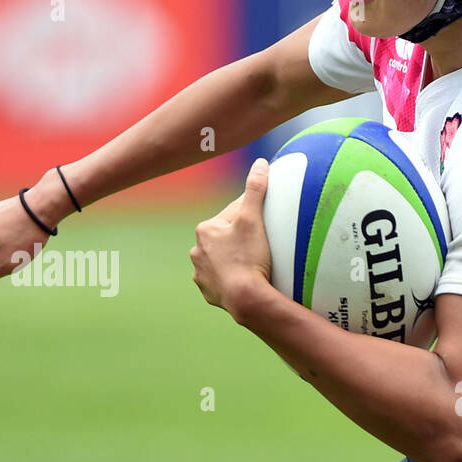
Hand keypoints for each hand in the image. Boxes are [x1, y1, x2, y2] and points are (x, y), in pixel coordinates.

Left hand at [190, 158, 272, 315]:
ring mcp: (201, 274)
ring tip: (253, 265)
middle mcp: (197, 251)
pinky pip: (221, 282)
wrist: (246, 298)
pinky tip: (244, 281)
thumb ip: (256, 189)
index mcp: (205, 230)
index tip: (265, 223)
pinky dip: (231, 280)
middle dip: (240, 239)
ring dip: (233, 261)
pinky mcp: (209, 292)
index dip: (251, 217)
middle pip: (225, 239)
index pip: (232, 215)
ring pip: (221, 261)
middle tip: (262, 246)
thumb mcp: (253, 219)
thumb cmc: (249, 257)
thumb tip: (260, 163)